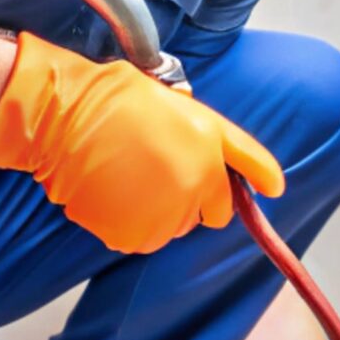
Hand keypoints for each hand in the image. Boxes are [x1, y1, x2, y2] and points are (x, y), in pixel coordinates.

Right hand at [0, 32, 284, 253]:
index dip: (221, 192)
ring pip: (172, 228)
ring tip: (128, 174)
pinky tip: (112, 190)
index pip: (232, 200)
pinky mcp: (132, 235)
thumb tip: (273, 185)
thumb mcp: (188, 108)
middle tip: (154, 167)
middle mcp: (194, 187)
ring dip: (157, 210)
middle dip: (189, 198)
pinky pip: (139, 237)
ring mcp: (163, 215)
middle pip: (205, 216)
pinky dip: (128, 222)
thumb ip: (232, 149)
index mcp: (210, 152)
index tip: (226, 192)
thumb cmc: (121, 101)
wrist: (65, 116)